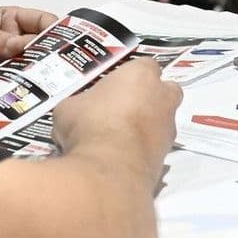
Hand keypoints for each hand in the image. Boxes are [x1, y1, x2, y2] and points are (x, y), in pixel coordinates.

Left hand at [0, 6, 56, 98]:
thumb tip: (23, 44)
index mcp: (8, 22)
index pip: (42, 23)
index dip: (58, 31)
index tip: (68, 44)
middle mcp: (12, 45)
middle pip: (44, 51)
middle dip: (54, 59)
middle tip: (64, 71)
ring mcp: (7, 69)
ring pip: (34, 74)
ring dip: (40, 81)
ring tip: (50, 89)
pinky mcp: (0, 91)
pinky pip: (18, 94)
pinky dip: (25, 98)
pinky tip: (30, 102)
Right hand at [53, 58, 181, 165]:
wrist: (109, 170)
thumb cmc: (89, 125)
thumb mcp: (68, 108)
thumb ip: (81, 105)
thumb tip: (78, 114)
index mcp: (141, 75)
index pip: (145, 66)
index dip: (130, 77)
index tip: (114, 88)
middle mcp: (163, 98)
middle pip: (166, 91)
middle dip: (151, 98)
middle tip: (124, 110)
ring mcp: (168, 129)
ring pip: (163, 122)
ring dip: (147, 127)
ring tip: (117, 140)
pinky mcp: (166, 157)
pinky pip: (155, 148)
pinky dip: (143, 151)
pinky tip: (120, 159)